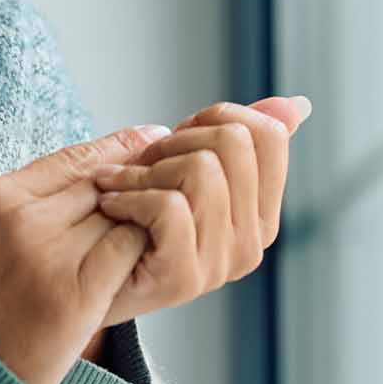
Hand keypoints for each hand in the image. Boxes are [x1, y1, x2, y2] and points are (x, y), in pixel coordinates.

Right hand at [0, 123, 171, 383]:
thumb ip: (13, 208)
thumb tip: (67, 184)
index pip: (73, 159)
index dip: (116, 151)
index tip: (146, 143)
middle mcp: (21, 218)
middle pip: (101, 183)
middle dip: (136, 186)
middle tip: (170, 182)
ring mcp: (49, 254)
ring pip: (120, 213)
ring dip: (141, 221)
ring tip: (161, 228)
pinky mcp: (75, 292)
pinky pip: (126, 249)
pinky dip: (140, 251)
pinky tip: (147, 260)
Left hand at [86, 96, 310, 328]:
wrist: (86, 277)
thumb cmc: (135, 216)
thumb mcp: (192, 167)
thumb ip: (244, 138)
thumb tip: (297, 105)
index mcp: (263, 214)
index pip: (268, 134)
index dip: (214, 118)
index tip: (179, 139)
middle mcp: (252, 242)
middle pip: (233, 142)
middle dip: (175, 141)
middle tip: (142, 166)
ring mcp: (221, 264)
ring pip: (202, 169)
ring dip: (144, 169)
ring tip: (122, 187)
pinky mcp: (185, 278)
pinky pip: (170, 206)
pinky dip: (127, 196)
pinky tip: (111, 206)